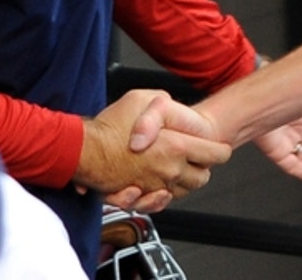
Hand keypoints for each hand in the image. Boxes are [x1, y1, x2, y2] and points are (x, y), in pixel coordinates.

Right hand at [75, 90, 230, 209]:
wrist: (82, 150)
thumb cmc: (111, 124)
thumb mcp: (142, 99)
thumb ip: (163, 107)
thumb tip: (172, 119)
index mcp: (177, 146)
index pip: (217, 154)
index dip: (219, 149)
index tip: (217, 147)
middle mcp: (170, 170)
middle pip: (203, 177)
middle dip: (202, 167)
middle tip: (195, 157)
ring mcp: (155, 185)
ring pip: (183, 191)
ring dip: (182, 182)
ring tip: (174, 167)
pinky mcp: (140, 197)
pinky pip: (160, 203)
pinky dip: (162, 196)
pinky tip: (157, 184)